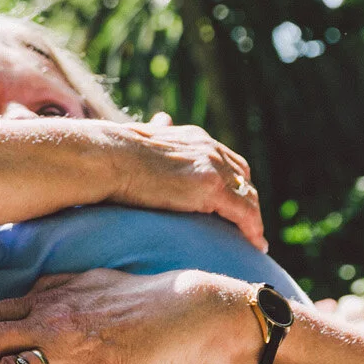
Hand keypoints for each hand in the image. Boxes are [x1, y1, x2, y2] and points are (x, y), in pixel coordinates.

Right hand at [106, 124, 265, 250]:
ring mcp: (213, 167)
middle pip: (243, 178)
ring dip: (254, 219)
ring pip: (249, 196)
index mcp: (196, 138)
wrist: (108, 157)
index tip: (236, 203)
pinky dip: (252, 229)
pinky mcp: (210, 187)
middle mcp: (210, 149)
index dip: (236, 184)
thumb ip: (159, 131)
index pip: (228, 162)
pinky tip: (255, 245)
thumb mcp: (145, 135)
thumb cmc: (114, 152)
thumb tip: (162, 119)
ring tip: (255, 241)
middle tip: (249, 226)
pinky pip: (243, 213)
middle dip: (249, 201)